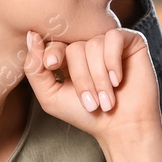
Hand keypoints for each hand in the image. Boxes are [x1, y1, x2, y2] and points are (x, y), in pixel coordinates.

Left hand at [24, 27, 161, 142]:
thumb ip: (34, 69)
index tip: (52, 66)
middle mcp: (88, 46)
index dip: (52, 52)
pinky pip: (114, 38)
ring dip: (99, 77)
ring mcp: (109, 43)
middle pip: (75, 47)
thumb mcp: (50, 96)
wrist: (123, 127)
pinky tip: (118, 80)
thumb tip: (31, 35)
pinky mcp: (130, 42)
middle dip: (81, 78)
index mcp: (68, 57)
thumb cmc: (87, 115)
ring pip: (94, 45)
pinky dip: (113, 61)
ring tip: (107, 99)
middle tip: (90, 103)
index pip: (54, 42)